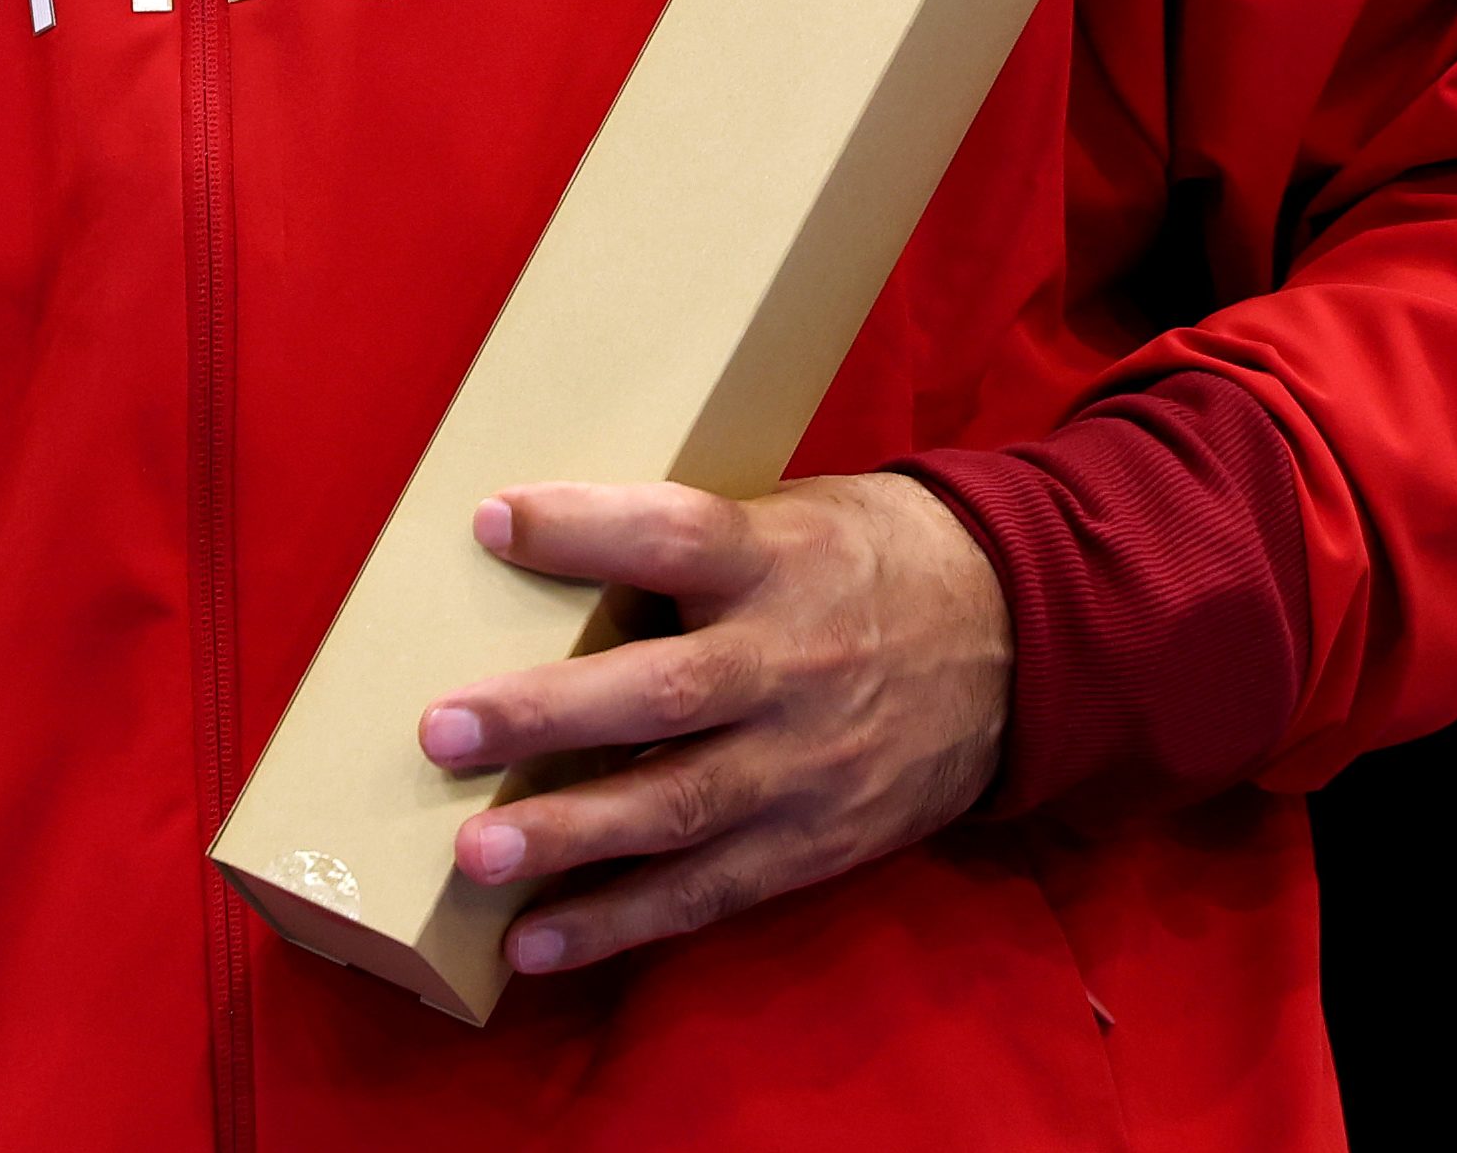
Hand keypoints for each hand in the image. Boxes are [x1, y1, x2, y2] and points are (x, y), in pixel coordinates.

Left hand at [419, 473, 1012, 977]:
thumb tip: (549, 542)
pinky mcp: (809, 843)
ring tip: (475, 856)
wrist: (1014, 639)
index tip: (491, 520)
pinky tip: (536, 942)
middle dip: (548, 716)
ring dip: (569, 838)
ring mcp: (801, 765)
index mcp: (781, 560)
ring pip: (678, 808)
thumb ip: (696, 540)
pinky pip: (707, 892)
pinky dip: (620, 922)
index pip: (677, 535)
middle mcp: (789, 663)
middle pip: (663, 692)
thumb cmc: (869, 557)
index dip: (585, 528)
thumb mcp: (796, 514)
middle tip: (443, 730)